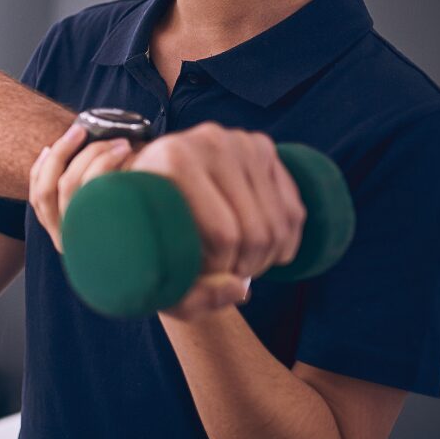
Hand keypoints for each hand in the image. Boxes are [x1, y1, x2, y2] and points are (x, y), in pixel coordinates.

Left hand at [31, 120, 303, 321]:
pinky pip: (293, 209)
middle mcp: (210, 141)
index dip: (221, 270)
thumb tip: (240, 290)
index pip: (222, 233)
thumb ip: (189, 297)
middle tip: (225, 275)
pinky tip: (265, 254)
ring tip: (238, 265)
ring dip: (266, 257)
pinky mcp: (265, 149)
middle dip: (246, 266)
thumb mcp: (152, 271)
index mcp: (174, 158)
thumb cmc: (145, 232)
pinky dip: (287, 242)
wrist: (151, 190)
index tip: (203, 277)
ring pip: (278, 222)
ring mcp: (242, 142)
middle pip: (254, 229)